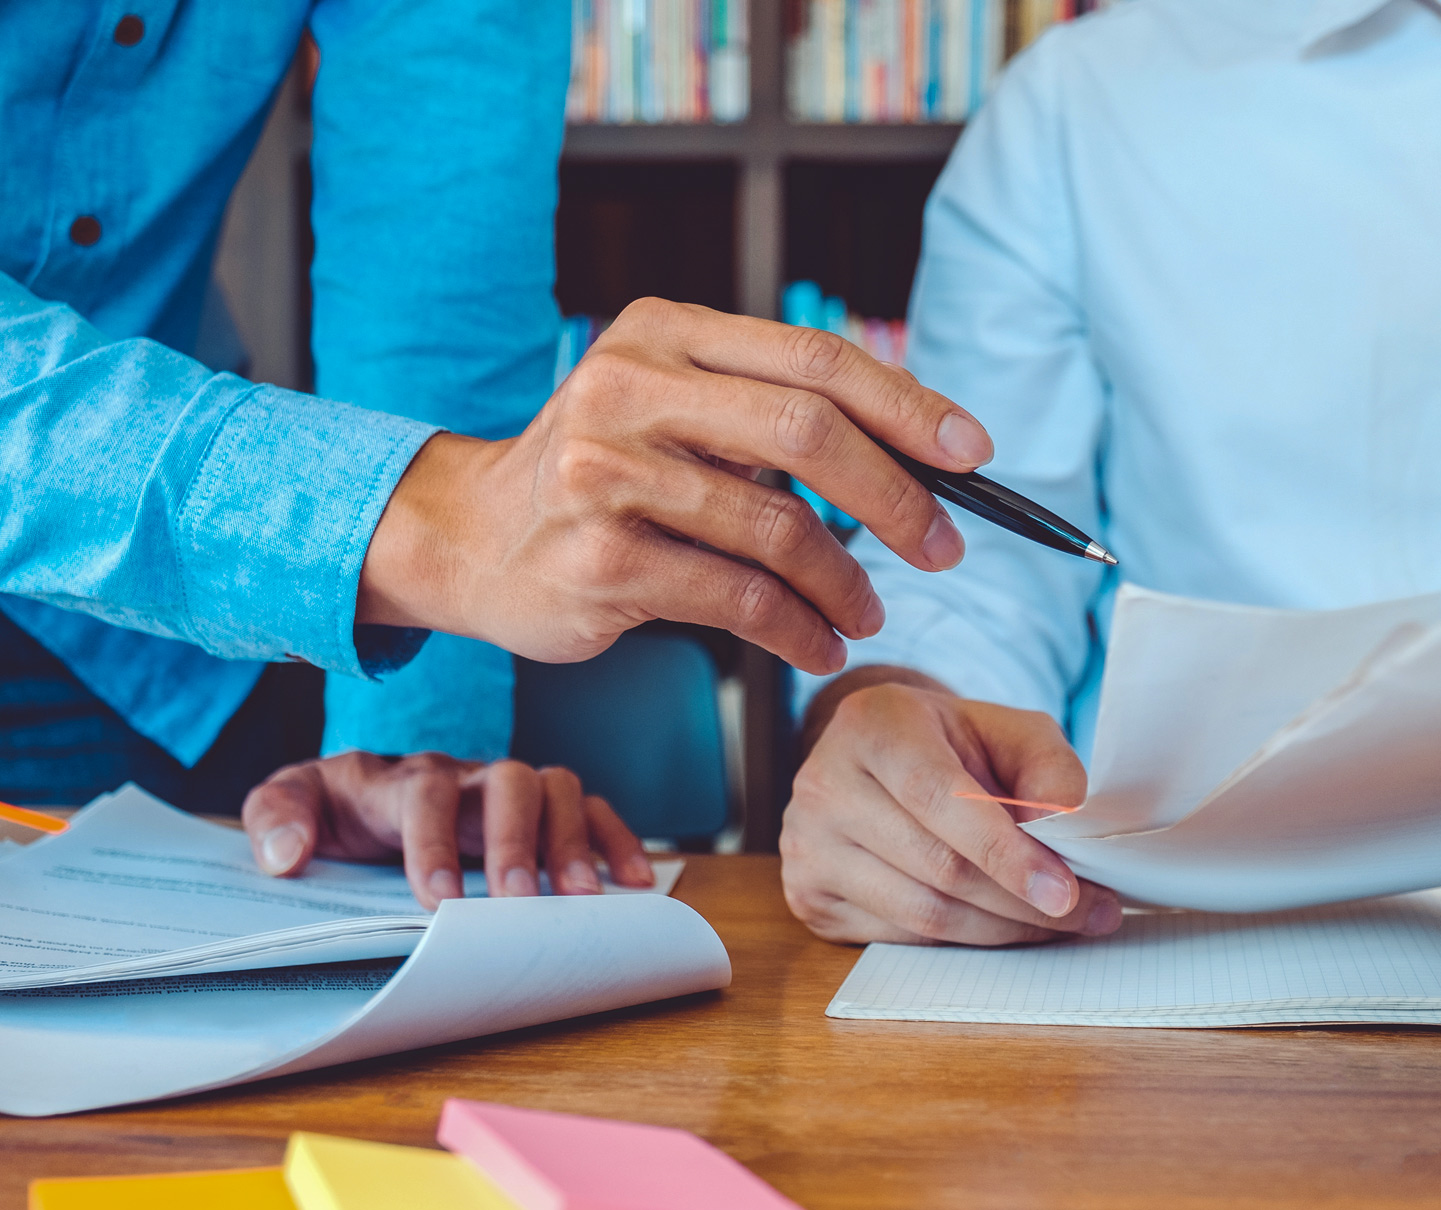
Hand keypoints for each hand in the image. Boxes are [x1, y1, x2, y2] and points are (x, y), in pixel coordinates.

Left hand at [242, 751, 652, 909]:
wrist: (354, 800)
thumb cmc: (329, 811)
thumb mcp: (286, 805)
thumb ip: (275, 818)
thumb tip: (288, 856)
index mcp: (401, 775)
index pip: (426, 795)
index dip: (434, 844)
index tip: (436, 901)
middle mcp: (466, 774)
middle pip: (509, 781)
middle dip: (515, 842)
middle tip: (517, 903)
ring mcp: (509, 789)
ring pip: (556, 788)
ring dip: (572, 842)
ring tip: (579, 899)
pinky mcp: (543, 809)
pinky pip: (591, 809)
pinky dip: (616, 840)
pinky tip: (634, 881)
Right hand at [358, 298, 990, 674]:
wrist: (467, 539)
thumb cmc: (602, 478)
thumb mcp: (676, 413)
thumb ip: (773, 416)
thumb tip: (926, 455)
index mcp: (665, 334)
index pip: (814, 360)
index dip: (908, 406)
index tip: (973, 455)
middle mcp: (628, 389)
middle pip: (808, 431)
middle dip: (897, 495)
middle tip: (944, 547)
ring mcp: (605, 476)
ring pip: (777, 529)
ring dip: (847, 583)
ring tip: (868, 612)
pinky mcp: (600, 563)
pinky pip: (738, 601)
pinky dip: (800, 631)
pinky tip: (820, 644)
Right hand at [780, 669, 1122, 944]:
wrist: (878, 757)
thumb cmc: (950, 743)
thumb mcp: (1008, 730)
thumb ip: (1048, 766)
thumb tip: (1067, 823)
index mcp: (872, 727)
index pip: (939, 798)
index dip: (1006, 852)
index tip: (1066, 891)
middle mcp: (825, 785)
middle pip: (938, 868)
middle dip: (1023, 903)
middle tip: (1089, 914)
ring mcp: (807, 846)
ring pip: (923, 915)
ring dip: (1003, 930)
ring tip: (1059, 923)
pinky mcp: (810, 896)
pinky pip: (901, 938)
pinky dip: (964, 941)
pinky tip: (1002, 926)